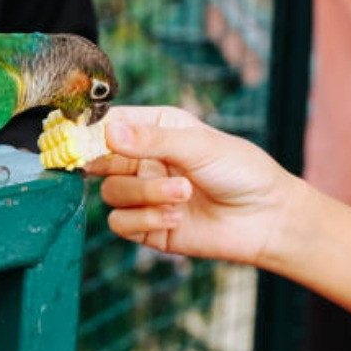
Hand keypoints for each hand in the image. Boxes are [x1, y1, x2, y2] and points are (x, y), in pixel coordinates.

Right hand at [85, 106, 305, 265]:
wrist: (267, 219)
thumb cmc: (242, 171)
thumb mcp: (199, 145)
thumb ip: (152, 139)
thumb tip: (110, 133)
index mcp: (155, 128)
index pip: (109, 123)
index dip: (91, 129)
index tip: (83, 135)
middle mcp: (144, 160)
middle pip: (100, 161)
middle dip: (113, 165)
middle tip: (128, 166)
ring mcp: (144, 194)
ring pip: (111, 193)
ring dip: (146, 194)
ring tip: (184, 194)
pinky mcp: (147, 227)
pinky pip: (120, 223)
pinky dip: (145, 220)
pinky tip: (175, 217)